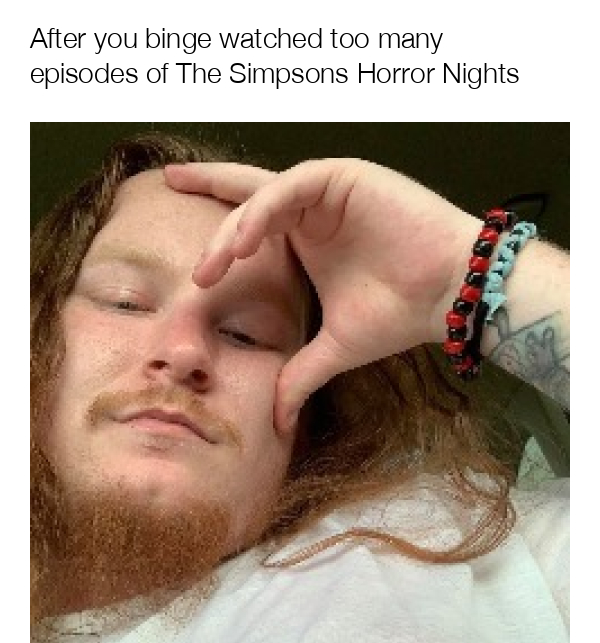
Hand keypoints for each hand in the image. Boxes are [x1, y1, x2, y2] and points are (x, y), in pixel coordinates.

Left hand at [165, 158, 479, 432]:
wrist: (449, 299)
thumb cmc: (399, 315)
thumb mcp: (334, 348)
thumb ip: (299, 375)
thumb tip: (275, 422)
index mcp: (305, 239)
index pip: (250, 221)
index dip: (216, 225)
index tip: (178, 225)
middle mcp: (312, 210)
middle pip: (247, 198)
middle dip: (208, 200)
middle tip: (184, 239)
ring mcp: (328, 190)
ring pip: (265, 196)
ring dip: (236, 228)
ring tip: (215, 265)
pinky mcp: (346, 177)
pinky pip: (294, 186)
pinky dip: (265, 210)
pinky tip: (246, 242)